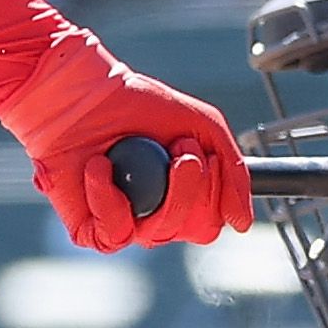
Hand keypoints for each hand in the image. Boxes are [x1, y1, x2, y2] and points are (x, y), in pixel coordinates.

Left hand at [0, 37, 253, 251]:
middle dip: (190, 186)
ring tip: (143, 151)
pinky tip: (100, 166)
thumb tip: (243, 224)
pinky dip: (109, 197)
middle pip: (196, 230)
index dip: (214, 189)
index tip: (201, 151)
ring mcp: (125, 224)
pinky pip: (117, 232)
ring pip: (162, 232)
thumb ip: (232, 173)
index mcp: (183, 197)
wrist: (83, 94)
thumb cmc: (139, 105)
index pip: (213, 220)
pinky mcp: (91, 230)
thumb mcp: (202, 127)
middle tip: (179, 148)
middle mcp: (156, 215)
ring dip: (160, 187)